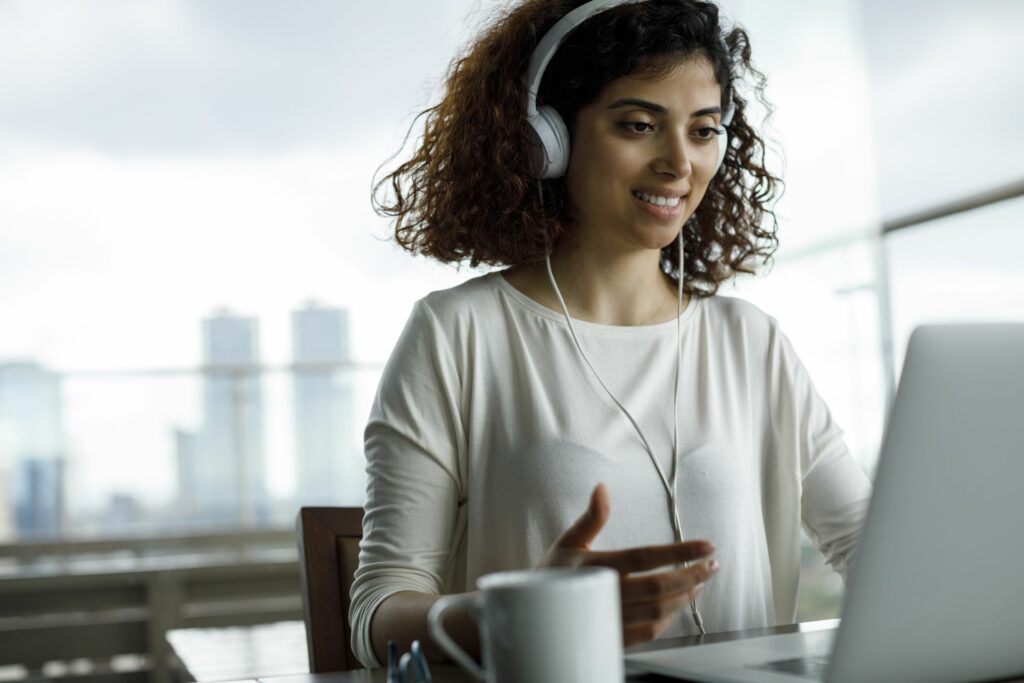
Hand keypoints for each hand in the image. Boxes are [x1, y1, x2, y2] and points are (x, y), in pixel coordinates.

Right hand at [538, 483, 718, 646]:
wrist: (531, 612)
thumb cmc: (552, 573)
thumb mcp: (569, 541)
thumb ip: (591, 517)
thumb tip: (602, 488)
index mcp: (595, 566)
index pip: (645, 557)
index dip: (679, 552)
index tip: (707, 546)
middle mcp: (604, 593)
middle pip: (659, 587)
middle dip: (692, 575)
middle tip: (712, 565)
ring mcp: (609, 618)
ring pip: (658, 611)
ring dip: (685, 597)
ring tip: (700, 582)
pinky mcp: (612, 637)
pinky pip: (649, 632)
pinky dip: (669, 619)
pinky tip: (679, 605)